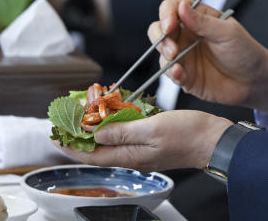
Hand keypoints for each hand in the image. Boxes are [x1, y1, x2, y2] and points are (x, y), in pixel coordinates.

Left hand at [55, 110, 231, 171]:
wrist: (213, 139)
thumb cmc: (189, 134)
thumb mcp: (153, 128)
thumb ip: (123, 132)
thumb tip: (95, 134)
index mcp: (130, 155)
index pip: (91, 155)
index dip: (70, 145)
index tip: (54, 134)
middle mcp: (132, 156)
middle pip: (96, 148)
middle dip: (78, 135)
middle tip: (65, 119)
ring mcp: (140, 150)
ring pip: (109, 141)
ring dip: (94, 128)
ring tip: (82, 113)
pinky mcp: (149, 141)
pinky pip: (123, 134)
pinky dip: (112, 124)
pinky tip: (111, 112)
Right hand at [150, 0, 267, 116]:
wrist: (255, 80)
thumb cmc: (245, 51)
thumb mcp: (228, 32)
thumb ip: (203, 22)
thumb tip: (181, 7)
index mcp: (197, 17)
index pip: (171, 8)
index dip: (166, 15)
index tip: (170, 25)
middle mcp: (186, 35)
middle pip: (158, 29)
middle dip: (159, 37)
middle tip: (172, 48)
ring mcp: (184, 56)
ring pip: (161, 52)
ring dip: (164, 56)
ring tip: (176, 62)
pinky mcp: (185, 76)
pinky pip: (170, 74)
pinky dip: (171, 74)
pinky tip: (180, 74)